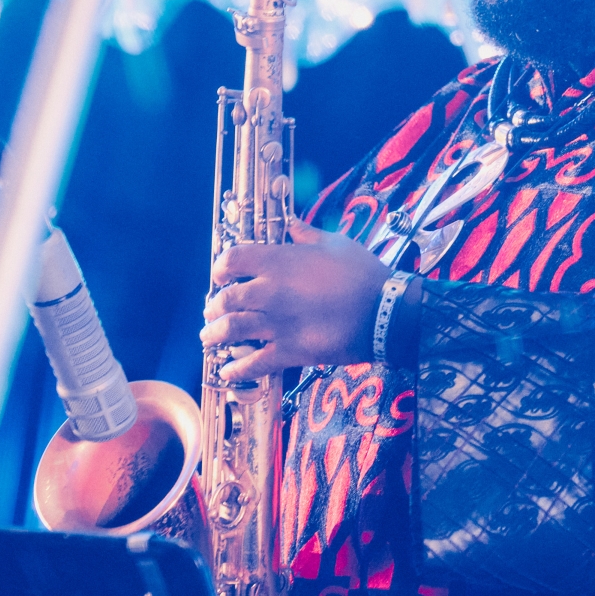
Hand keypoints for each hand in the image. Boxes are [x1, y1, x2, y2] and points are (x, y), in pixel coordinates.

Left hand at [199, 221, 392, 382]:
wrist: (384, 312)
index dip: (221, 267)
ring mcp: (277, 323)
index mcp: (280, 261)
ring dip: (215, 334)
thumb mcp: (335, 242)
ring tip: (209, 337)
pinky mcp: (289, 351)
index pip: (232, 259)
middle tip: (212, 310)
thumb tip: (290, 223)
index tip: (221, 274)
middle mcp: (271, 291)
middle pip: (226, 298)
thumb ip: (306, 233)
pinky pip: (254, 364)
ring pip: (232, 330)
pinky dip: (236, 370)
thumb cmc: (362, 273)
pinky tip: (227, 371)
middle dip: (214, 305)